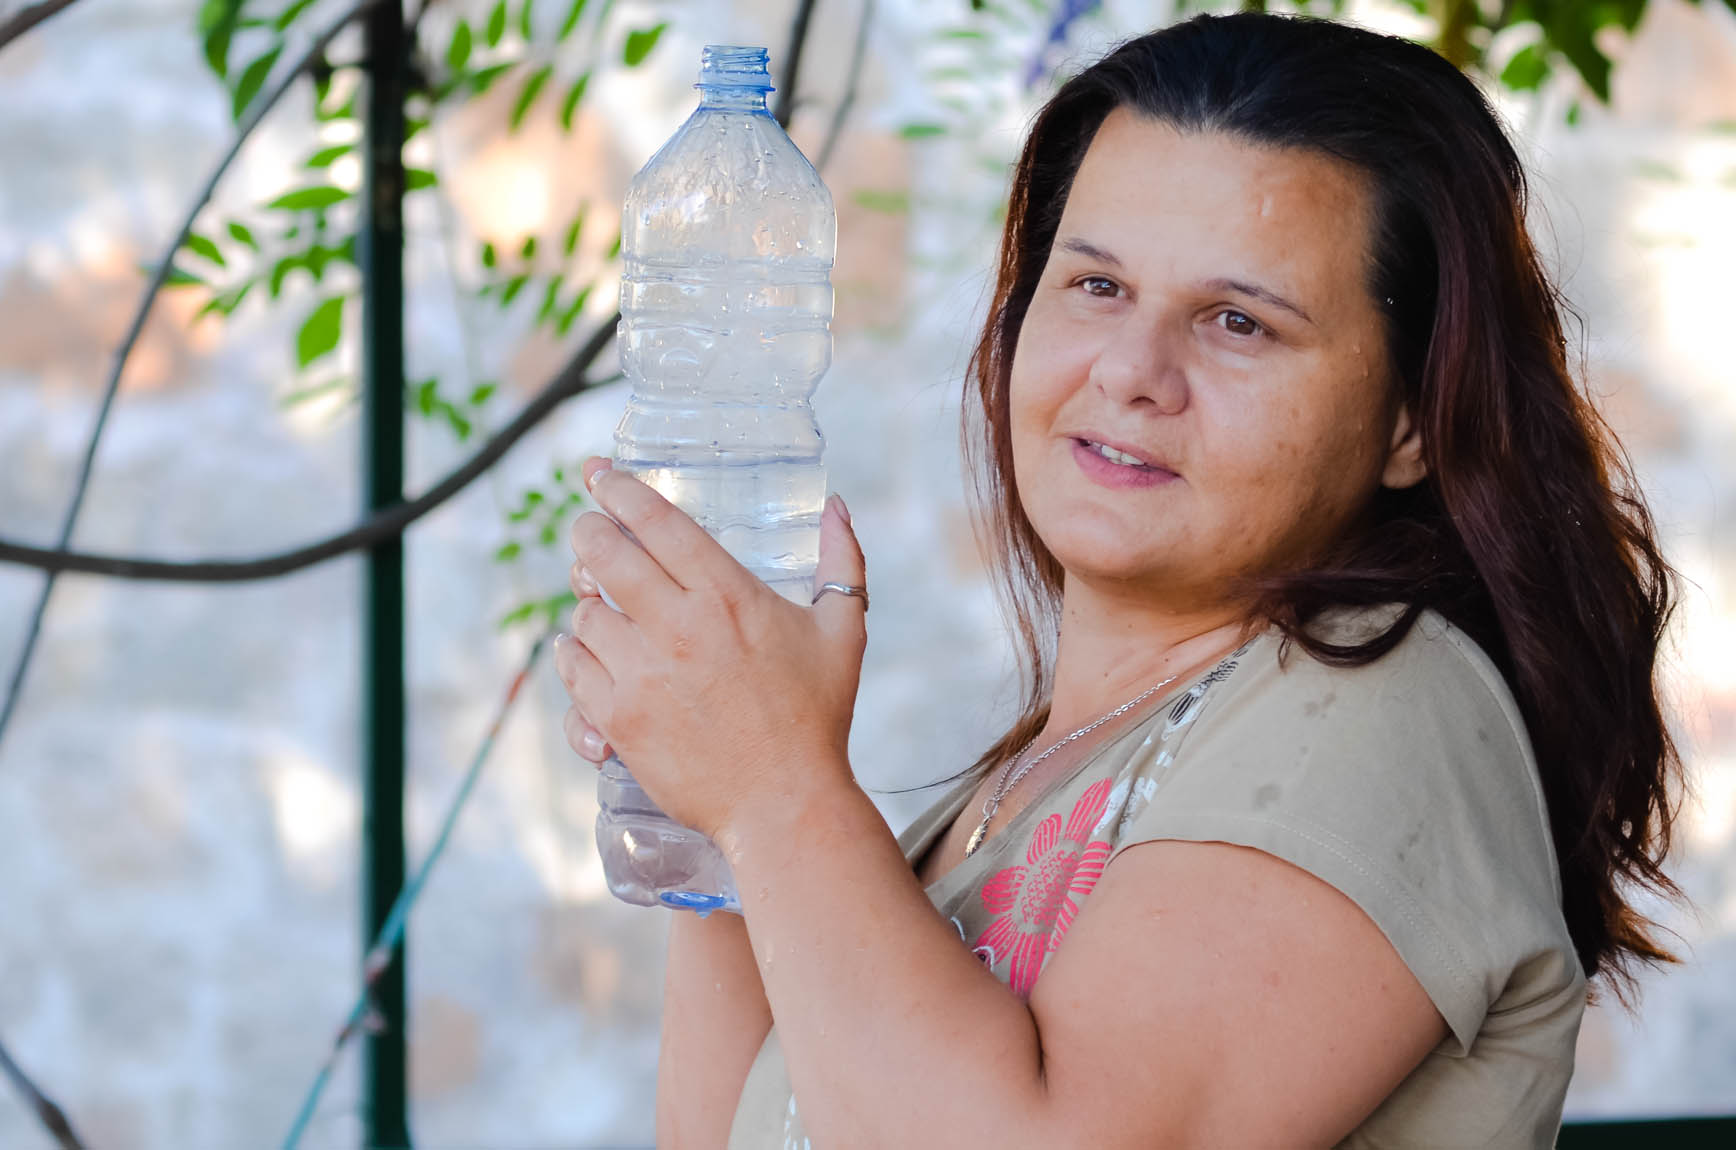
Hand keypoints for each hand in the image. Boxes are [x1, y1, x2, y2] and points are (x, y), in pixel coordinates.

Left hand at [553, 457, 868, 839]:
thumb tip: (839, 508)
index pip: (656, 521)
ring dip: (587, 600)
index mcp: (727, 595)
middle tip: (587, 529)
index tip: (599, 476)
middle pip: (604, 553)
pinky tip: (586, 647)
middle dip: (587, 531)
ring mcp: (642, 673)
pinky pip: (573, 666)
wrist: (784, 803)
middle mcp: (678, 626)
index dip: (620, 489)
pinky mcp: (618, 718)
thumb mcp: (843, 631)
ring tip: (600, 601)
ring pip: (584, 611)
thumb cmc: (815, 718)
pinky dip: (574, 651)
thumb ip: (842, 562)